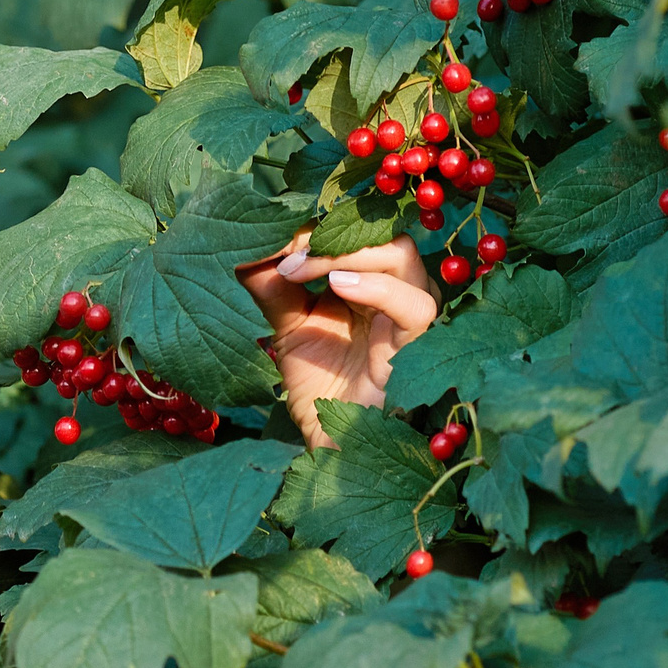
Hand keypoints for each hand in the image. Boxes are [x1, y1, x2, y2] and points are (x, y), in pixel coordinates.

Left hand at [238, 231, 438, 447]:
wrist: (330, 441)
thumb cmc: (317, 384)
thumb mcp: (287, 328)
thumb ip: (273, 288)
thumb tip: (250, 249)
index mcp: (369, 279)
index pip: (357, 231)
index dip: (317, 227)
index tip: (273, 240)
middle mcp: (395, 290)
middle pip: (383, 233)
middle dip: (332, 235)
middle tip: (288, 253)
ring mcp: (408, 316)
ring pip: (404, 257)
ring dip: (350, 254)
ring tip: (304, 268)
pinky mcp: (416, 346)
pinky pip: (415, 305)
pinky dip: (377, 287)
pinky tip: (337, 287)